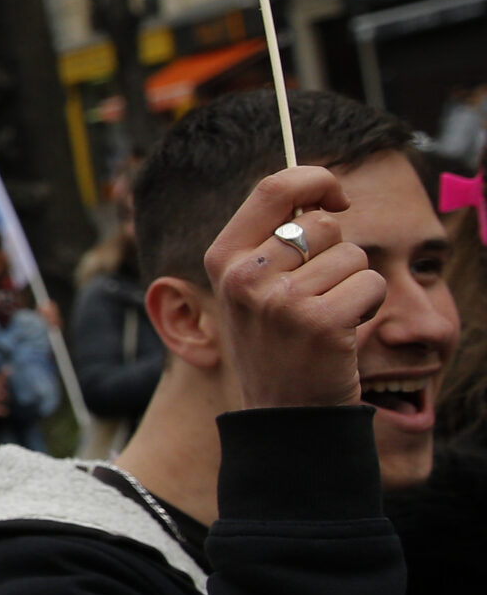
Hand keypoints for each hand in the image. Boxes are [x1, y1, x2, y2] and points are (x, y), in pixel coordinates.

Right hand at [204, 166, 382, 410]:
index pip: (273, 188)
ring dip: (355, 283)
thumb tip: (322, 192)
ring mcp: (281, 300)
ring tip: (329, 316)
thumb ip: (273, 239)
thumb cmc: (277, 343)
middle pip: (322, 223)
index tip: (337, 197)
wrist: (284, 415)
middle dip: (337, 251)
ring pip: (353, 255)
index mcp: (222, 259)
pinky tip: (344, 332)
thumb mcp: (252, 288)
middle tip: (320, 291)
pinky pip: (372, 284)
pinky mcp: (321, 322)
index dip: (316, 179)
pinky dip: (369, 306)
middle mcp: (245, 277)